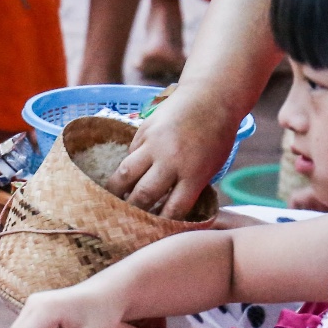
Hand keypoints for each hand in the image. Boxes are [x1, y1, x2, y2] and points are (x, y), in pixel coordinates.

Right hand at [106, 85, 242, 218]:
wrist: (211, 96)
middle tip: (124, 220)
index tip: (151, 231)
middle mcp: (171, 161)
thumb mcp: (211, 166)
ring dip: (116, 190)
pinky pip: (129, 154)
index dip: (160, 224)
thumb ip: (190, 186)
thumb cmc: (217, 136)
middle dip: (133, 211)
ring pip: (125, 174)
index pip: (172, 209)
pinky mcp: (143, 131)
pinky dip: (126, 166)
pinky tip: (124, 174)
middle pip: (144, 195)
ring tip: (109, 200)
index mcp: (194, 174)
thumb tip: (167, 206)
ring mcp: (154, 144)